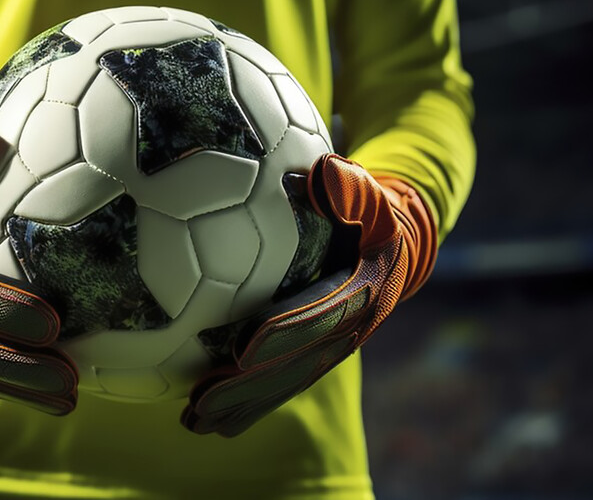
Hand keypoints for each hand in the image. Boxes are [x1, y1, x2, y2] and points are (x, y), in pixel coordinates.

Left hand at [181, 154, 437, 436]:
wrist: (397, 248)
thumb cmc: (372, 213)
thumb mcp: (370, 195)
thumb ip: (350, 187)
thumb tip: (323, 172)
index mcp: (363, 291)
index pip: (321, 314)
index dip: (286, 332)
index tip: (244, 348)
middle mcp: (348, 330)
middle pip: (295, 364)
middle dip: (250, 387)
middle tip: (204, 403)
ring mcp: (332, 348)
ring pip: (285, 383)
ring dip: (241, 405)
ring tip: (194, 420)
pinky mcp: (316, 356)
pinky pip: (281, 384)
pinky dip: (247, 404)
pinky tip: (206, 418)